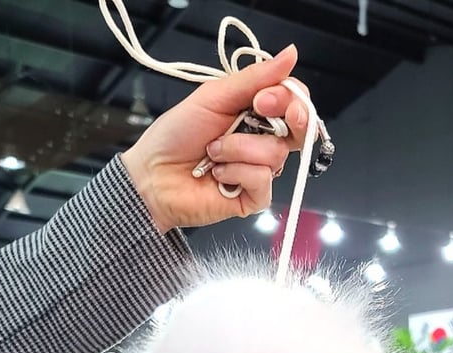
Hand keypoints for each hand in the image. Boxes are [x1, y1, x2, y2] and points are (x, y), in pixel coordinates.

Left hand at [122, 45, 309, 231]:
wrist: (153, 175)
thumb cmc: (176, 135)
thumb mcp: (213, 96)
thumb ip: (253, 78)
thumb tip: (290, 55)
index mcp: (256, 114)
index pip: (293, 102)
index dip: (288, 97)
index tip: (262, 99)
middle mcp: (262, 142)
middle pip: (299, 130)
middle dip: (287, 118)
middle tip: (257, 112)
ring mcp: (260, 171)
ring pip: (276, 154)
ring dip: (238, 149)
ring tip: (213, 154)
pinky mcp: (254, 198)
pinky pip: (263, 180)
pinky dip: (236, 172)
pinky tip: (217, 175)